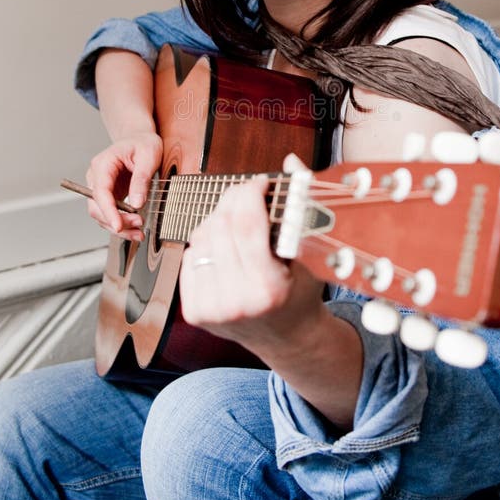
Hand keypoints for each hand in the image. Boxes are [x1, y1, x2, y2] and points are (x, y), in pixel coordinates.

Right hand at [86, 132, 162, 239]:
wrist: (140, 139)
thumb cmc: (143, 143)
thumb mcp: (148, 157)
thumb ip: (141, 180)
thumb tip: (136, 204)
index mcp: (103, 164)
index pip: (100, 192)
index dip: (108, 211)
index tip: (118, 226)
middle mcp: (96, 177)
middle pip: (96, 207)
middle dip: (115, 221)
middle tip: (138, 226)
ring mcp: (100, 187)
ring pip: (101, 214)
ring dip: (118, 227)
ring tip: (138, 233)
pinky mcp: (108, 195)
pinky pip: (110, 213)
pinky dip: (121, 223)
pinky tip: (134, 230)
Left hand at [179, 174, 323, 356]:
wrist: (288, 338)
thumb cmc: (300, 293)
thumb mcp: (309, 254)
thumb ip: (298, 204)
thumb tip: (291, 161)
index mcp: (268, 289)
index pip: (247, 224)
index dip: (251, 193)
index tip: (259, 182)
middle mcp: (236, 302)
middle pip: (222, 227)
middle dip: (234, 200)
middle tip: (247, 194)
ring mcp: (211, 309)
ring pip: (202, 238)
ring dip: (219, 220)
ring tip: (238, 222)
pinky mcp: (195, 311)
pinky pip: (191, 256)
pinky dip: (205, 243)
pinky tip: (224, 246)